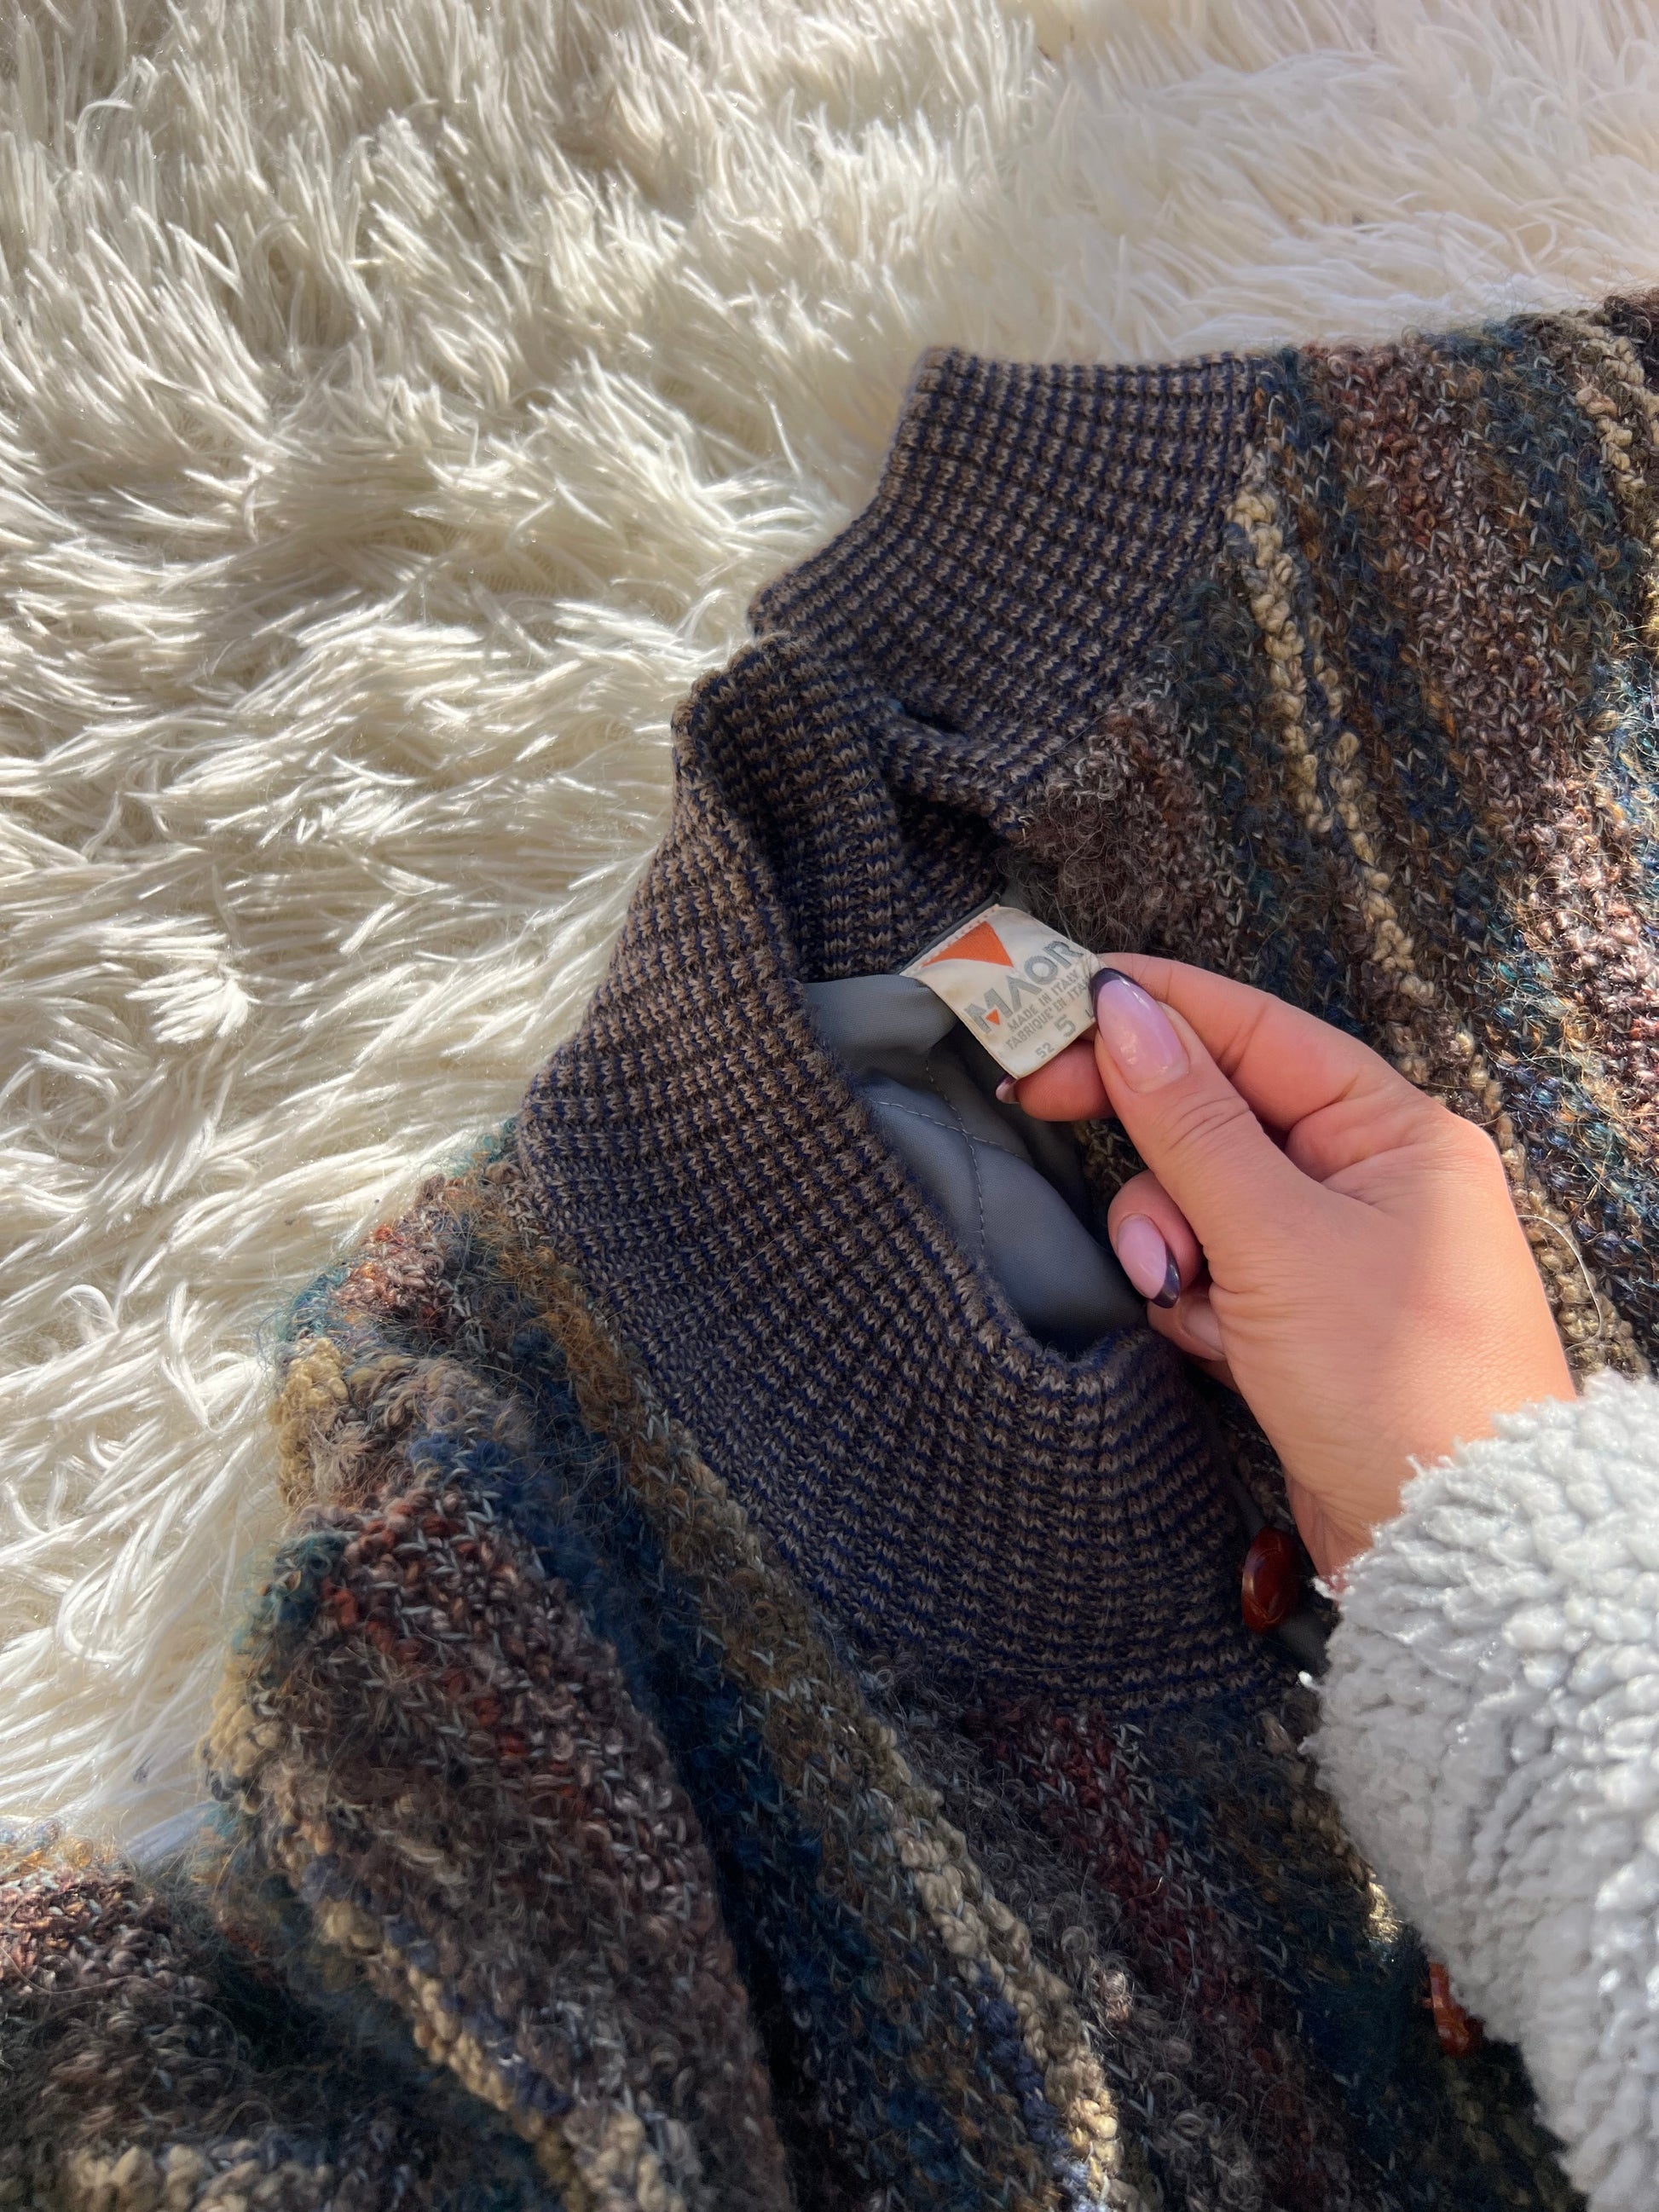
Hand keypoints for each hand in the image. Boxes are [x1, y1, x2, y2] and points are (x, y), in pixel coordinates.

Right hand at [1009, 955, 1574, 1577]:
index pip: (1253, 1031)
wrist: (1447, 1543)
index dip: (1151, 1011)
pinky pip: (1216, 1273)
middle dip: (1152, 1150)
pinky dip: (1196, 1301)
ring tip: (1181, 1294)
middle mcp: (1372, 1178)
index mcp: (1394, 1130)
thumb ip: (1189, 1122)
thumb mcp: (1274, 1237)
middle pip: (1219, 1116)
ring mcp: (1338, 1252)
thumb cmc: (1392, 1380)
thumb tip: (1120, 1011)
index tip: (1052, 1006)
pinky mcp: (1306, 1320)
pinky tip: (1214, 1344)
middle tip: (1040, 1109)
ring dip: (1171, 1242)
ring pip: (1204, 1201)